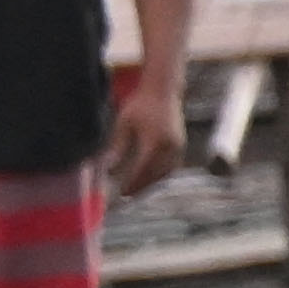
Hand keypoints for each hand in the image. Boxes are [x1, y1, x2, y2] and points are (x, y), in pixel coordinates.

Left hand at [102, 61, 180, 201]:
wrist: (163, 91)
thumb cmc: (140, 105)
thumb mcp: (123, 124)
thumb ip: (116, 148)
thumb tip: (107, 169)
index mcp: (155, 141)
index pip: (142, 169)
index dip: (131, 182)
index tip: (120, 193)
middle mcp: (170, 146)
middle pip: (154, 174)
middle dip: (140, 186)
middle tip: (126, 196)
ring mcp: (178, 147)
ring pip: (164, 172)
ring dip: (151, 182)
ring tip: (136, 189)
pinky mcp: (180, 146)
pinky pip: (170, 166)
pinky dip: (159, 174)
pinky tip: (148, 177)